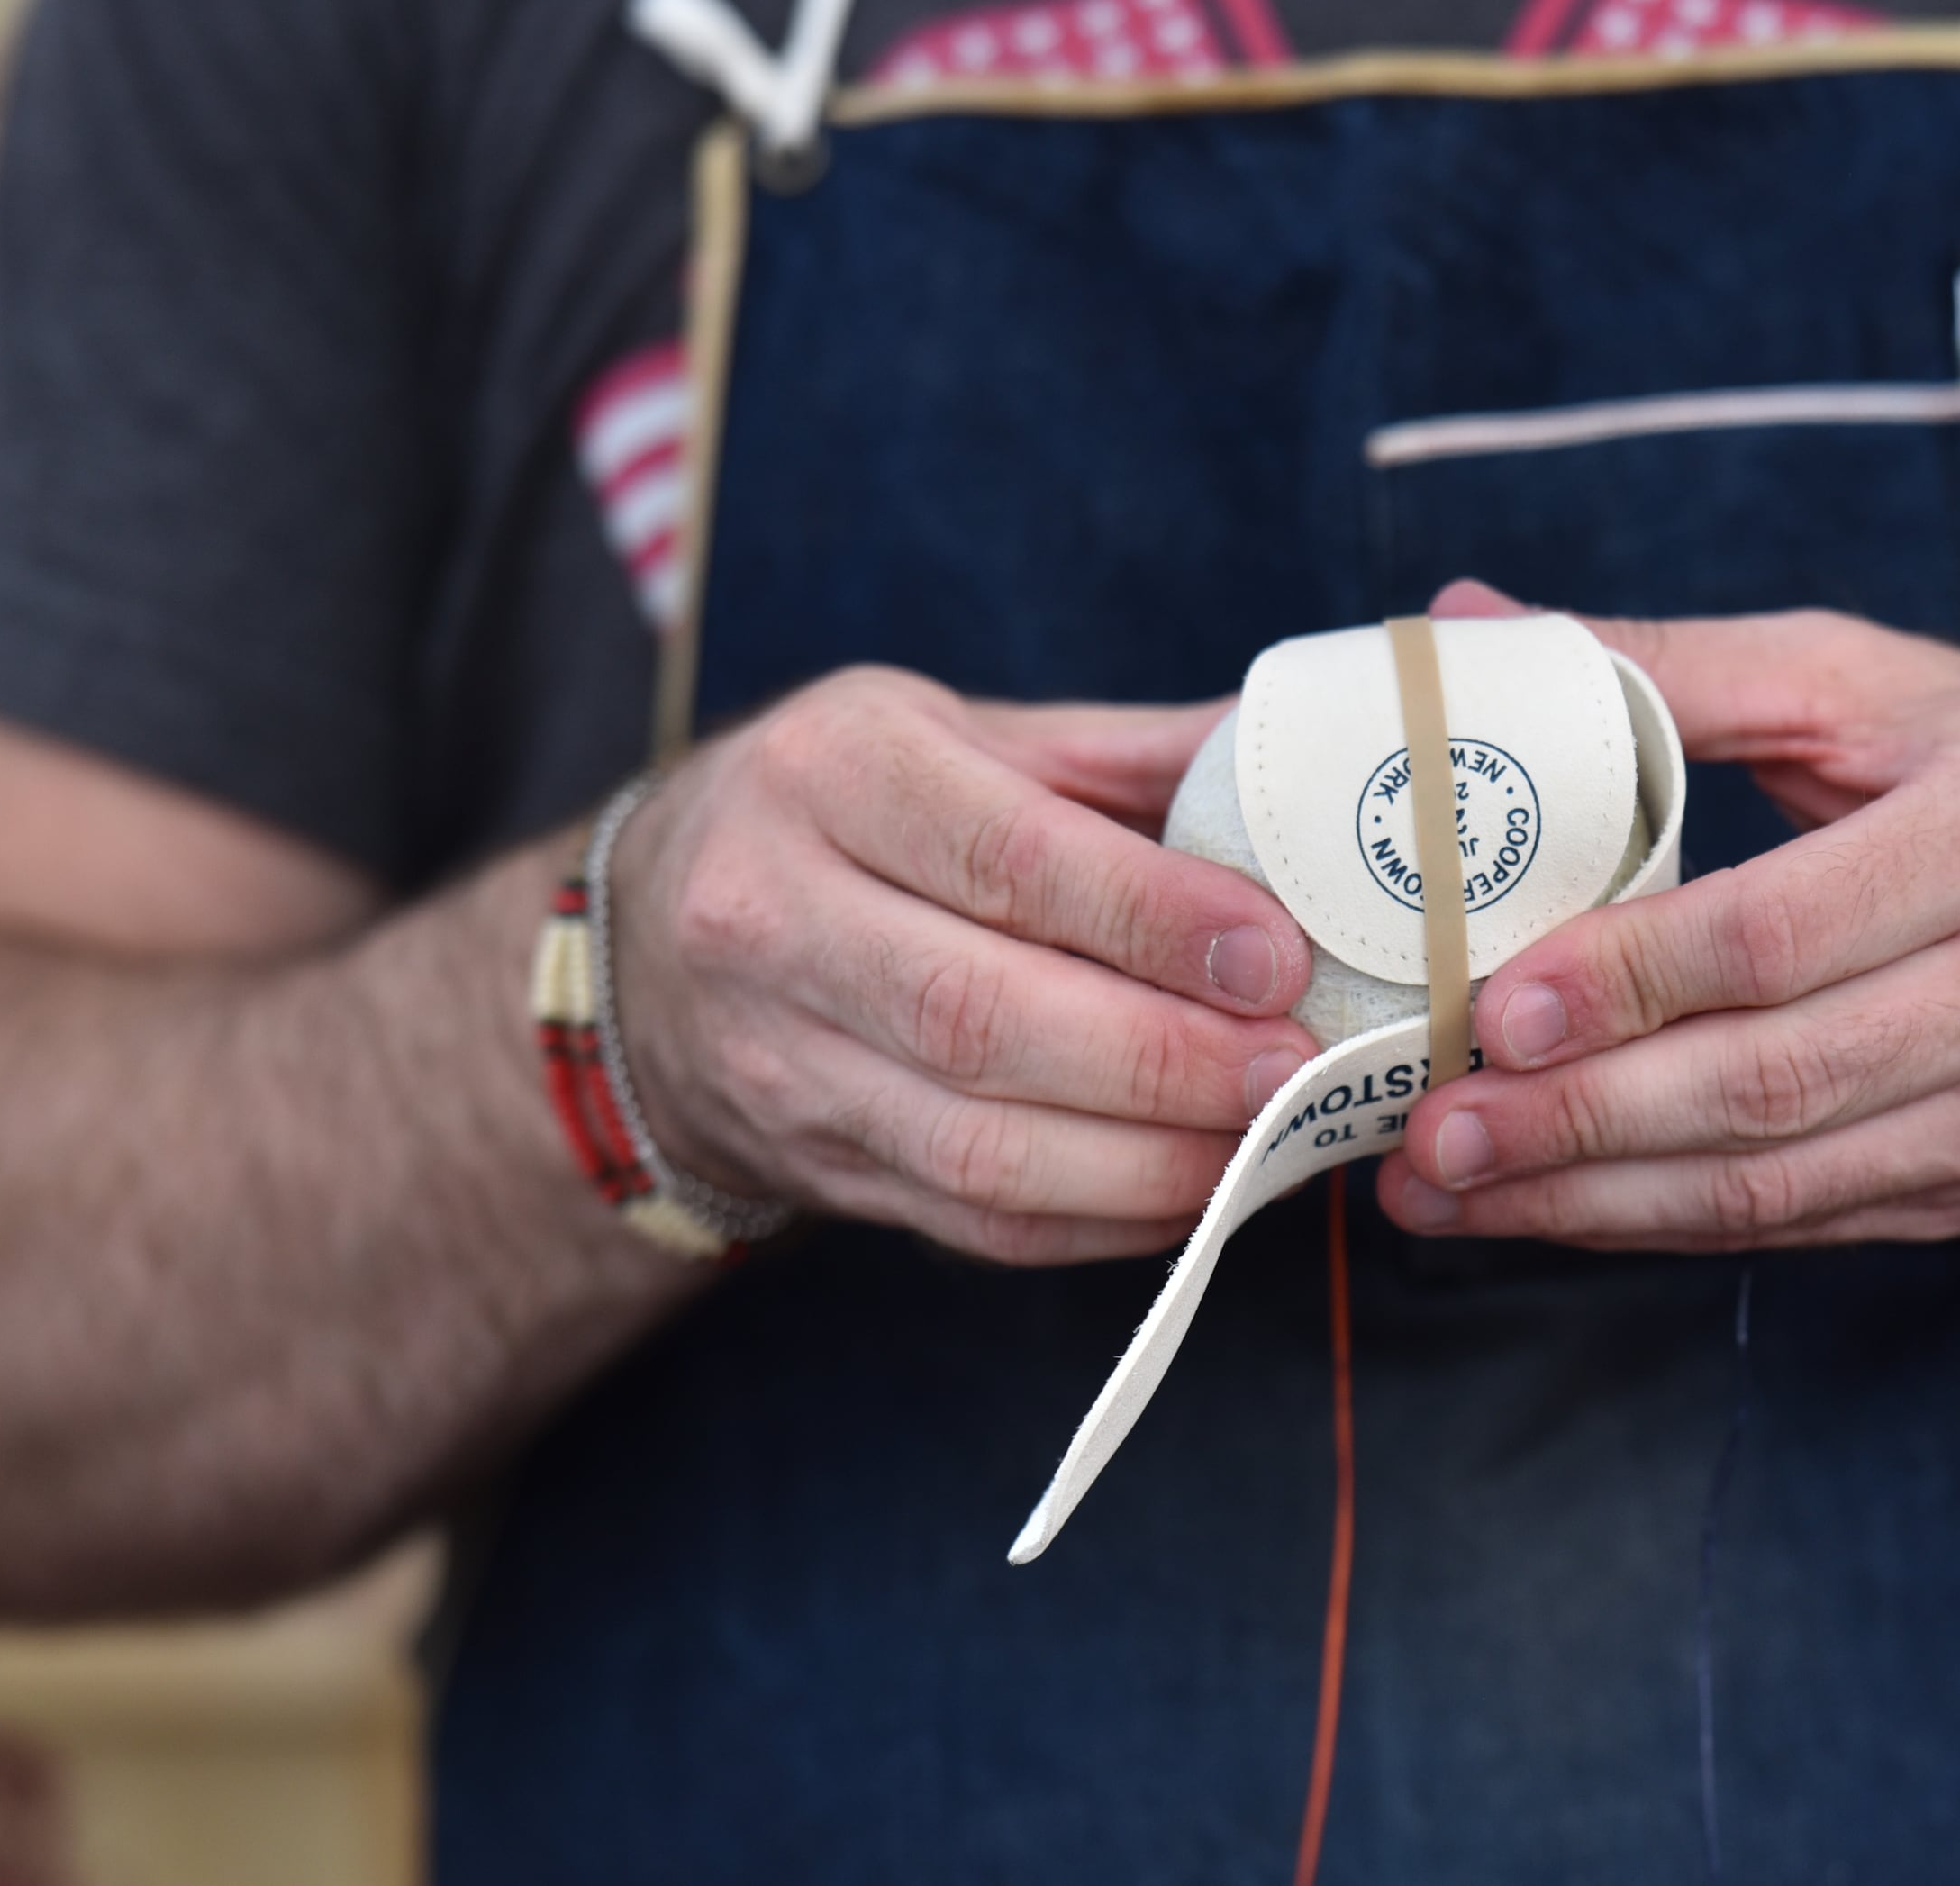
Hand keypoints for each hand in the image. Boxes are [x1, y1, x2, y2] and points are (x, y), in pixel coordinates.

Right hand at [609, 669, 1319, 1263]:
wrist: (651, 943)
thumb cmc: (850, 812)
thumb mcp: (958, 735)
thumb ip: (1126, 756)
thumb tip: (1308, 763)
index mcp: (831, 774)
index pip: (1003, 859)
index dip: (1150, 918)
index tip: (1273, 954)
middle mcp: (776, 917)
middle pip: (982, 1017)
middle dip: (1161, 1057)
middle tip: (1293, 1065)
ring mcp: (782, 1061)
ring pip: (976, 1146)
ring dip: (1146, 1160)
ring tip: (1266, 1137)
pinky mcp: (816, 1166)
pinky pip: (974, 1223)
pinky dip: (1103, 1219)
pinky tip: (1197, 1188)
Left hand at [1378, 591, 1959, 1247]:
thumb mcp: (1872, 680)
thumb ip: (1668, 668)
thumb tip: (1464, 636)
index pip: (1782, 932)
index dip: (1628, 981)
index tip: (1493, 1010)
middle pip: (1772, 1081)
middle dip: (1581, 1120)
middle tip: (1431, 1130)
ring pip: (1780, 1182)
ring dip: (1596, 1197)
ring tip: (1448, 1188)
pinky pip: (1808, 1223)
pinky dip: (1667, 1223)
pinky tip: (1558, 1208)